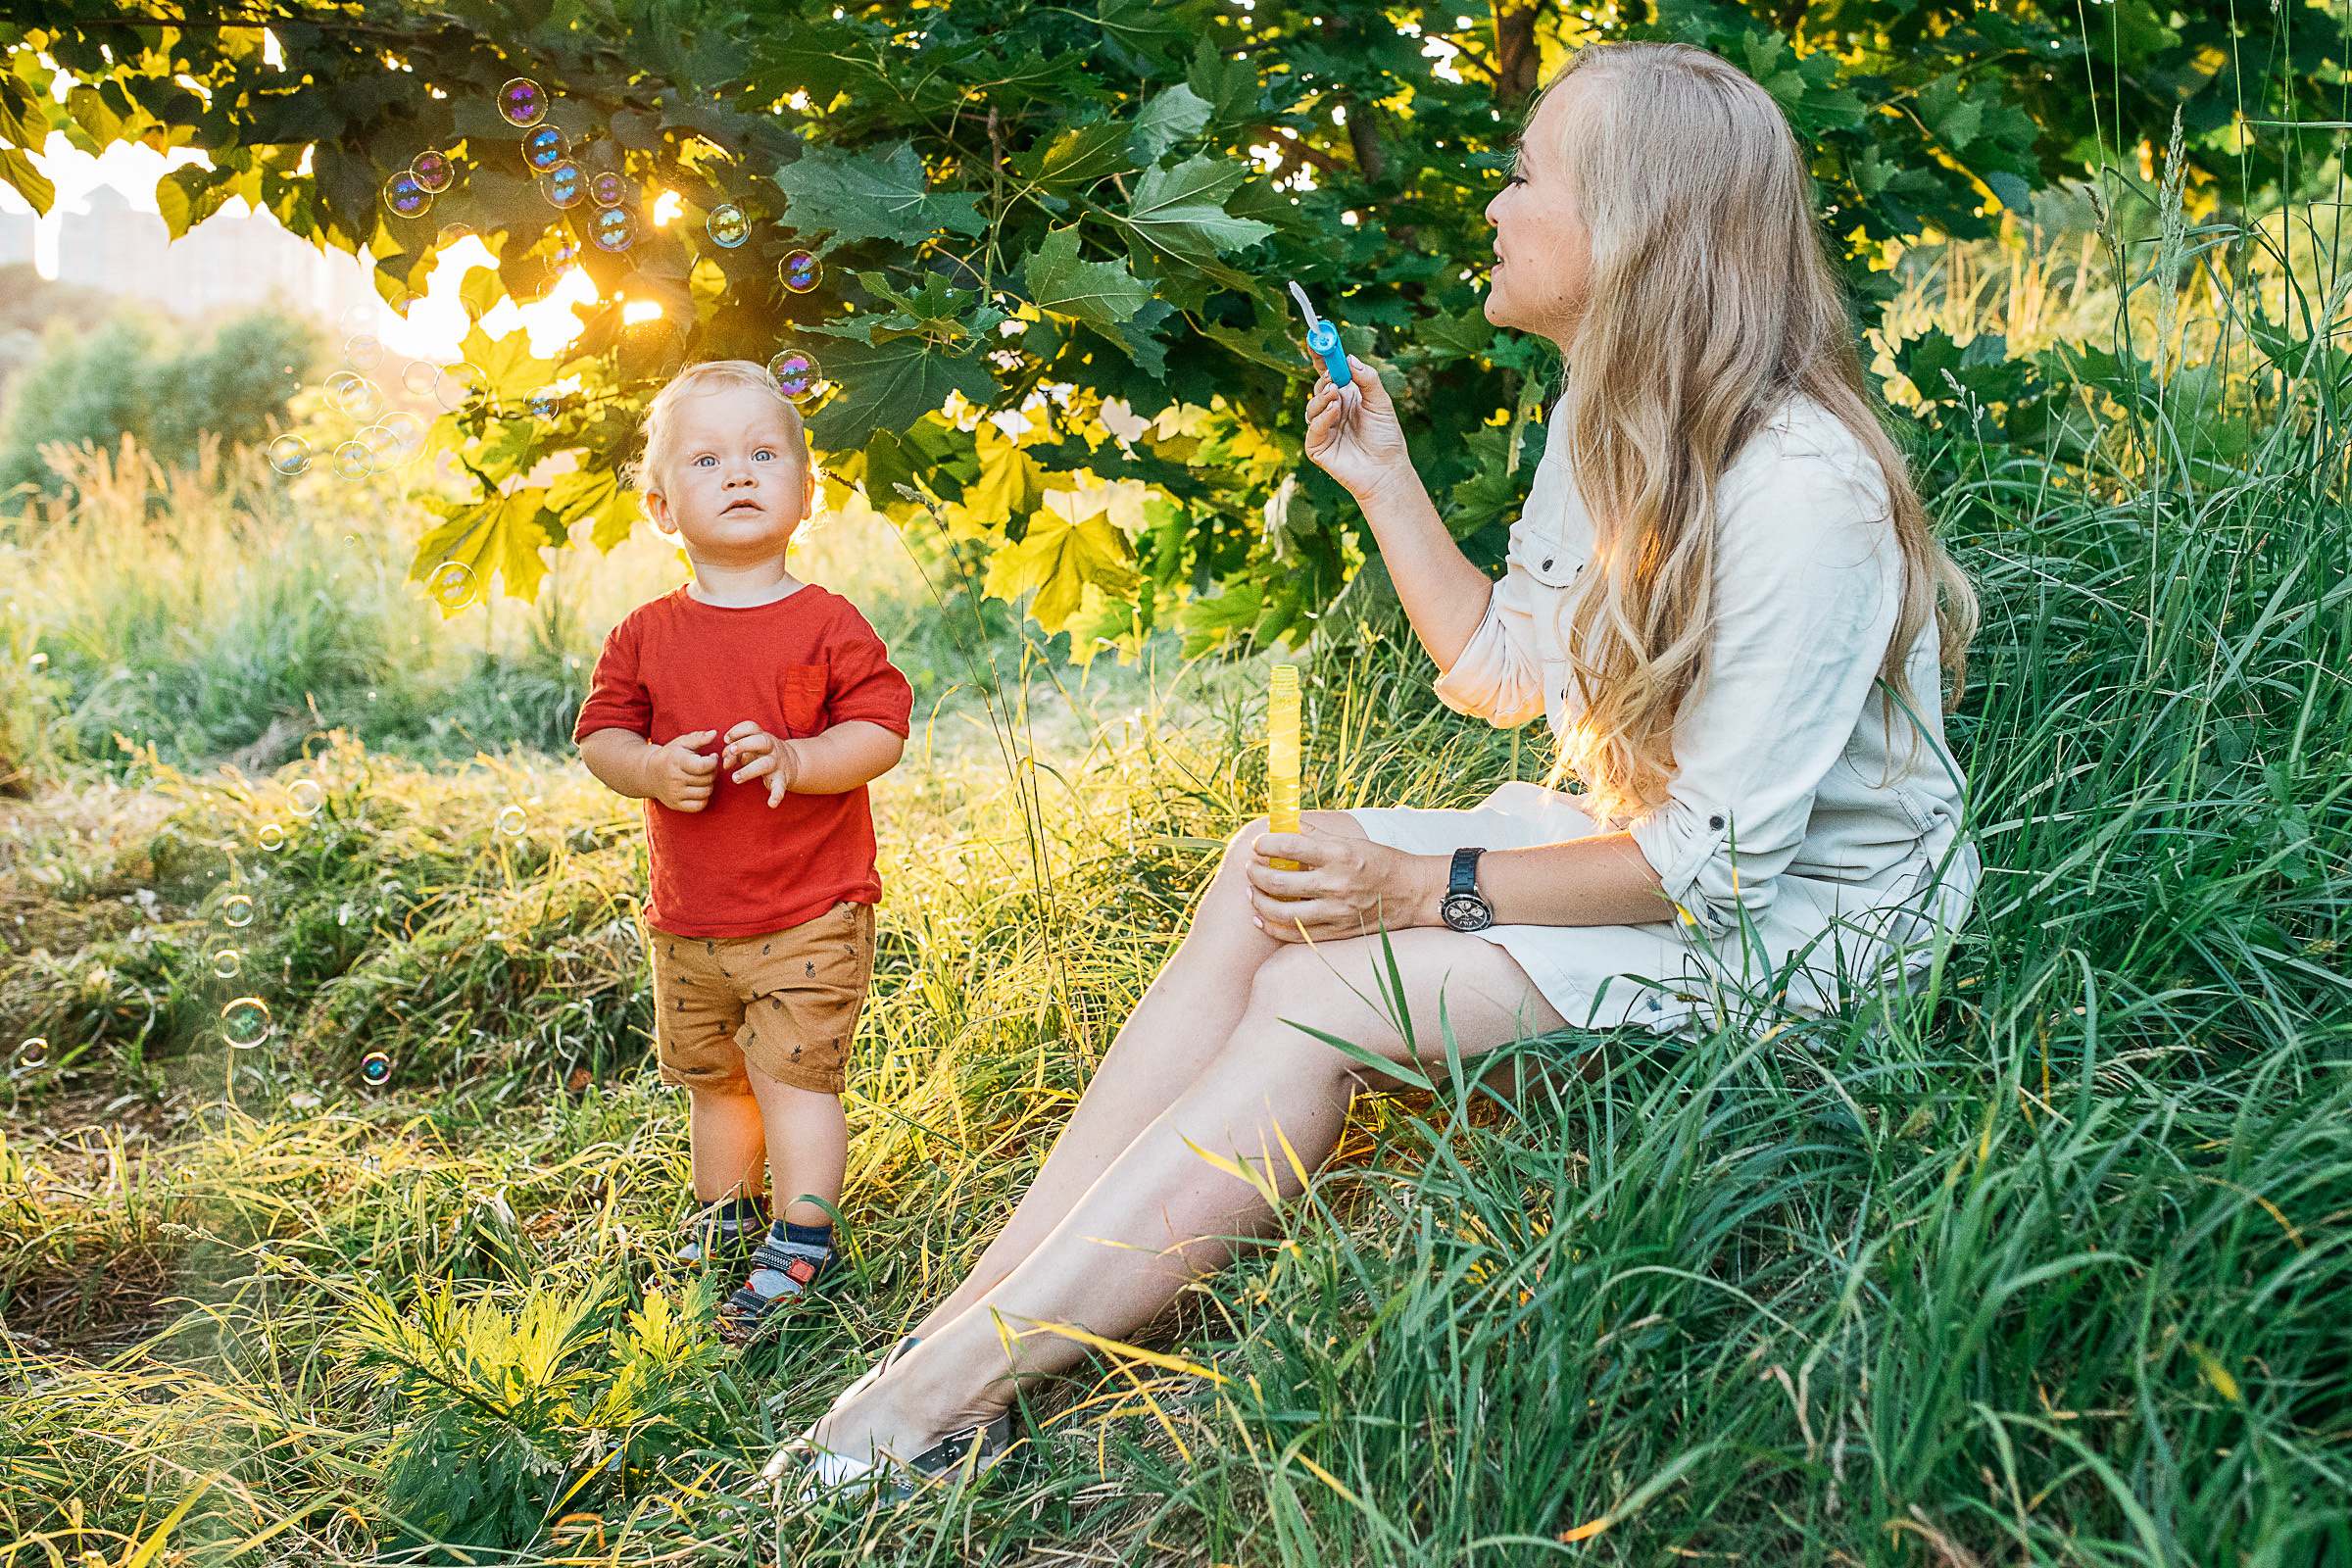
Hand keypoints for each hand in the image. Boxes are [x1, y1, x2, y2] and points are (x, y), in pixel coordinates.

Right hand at [647, 730, 719, 811]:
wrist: (648, 774)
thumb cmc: (670, 755)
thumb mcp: (681, 743)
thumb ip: (698, 737)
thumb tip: (715, 733)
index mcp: (676, 761)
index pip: (704, 766)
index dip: (713, 761)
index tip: (712, 756)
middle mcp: (674, 779)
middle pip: (707, 779)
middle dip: (712, 772)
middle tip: (707, 767)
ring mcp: (675, 793)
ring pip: (706, 792)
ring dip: (709, 784)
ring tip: (703, 777)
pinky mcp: (676, 804)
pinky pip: (700, 805)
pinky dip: (704, 798)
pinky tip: (699, 788)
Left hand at [721, 720, 800, 805]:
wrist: (793, 763)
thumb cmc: (762, 754)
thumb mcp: (750, 749)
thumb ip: (734, 753)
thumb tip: (724, 762)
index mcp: (762, 737)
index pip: (751, 728)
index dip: (738, 731)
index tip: (726, 739)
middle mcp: (771, 749)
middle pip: (761, 741)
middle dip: (744, 744)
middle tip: (731, 751)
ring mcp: (777, 764)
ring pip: (766, 764)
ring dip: (749, 770)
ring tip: (735, 778)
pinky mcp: (782, 779)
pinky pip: (781, 787)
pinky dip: (777, 796)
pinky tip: (771, 804)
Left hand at [1242, 823, 1443, 942]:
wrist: (1412, 893)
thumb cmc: (1380, 862)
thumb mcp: (1351, 841)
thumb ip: (1316, 835)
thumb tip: (1285, 824)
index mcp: (1339, 854)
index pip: (1289, 847)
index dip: (1265, 844)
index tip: (1259, 844)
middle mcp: (1336, 884)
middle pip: (1279, 883)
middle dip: (1256, 874)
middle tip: (1251, 868)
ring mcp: (1336, 912)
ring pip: (1282, 913)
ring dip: (1259, 901)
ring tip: (1251, 892)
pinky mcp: (1337, 932)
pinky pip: (1295, 934)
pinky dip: (1272, 927)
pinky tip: (1260, 918)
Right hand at [1303, 356, 1411, 502]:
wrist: (1387, 470)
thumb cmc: (1386, 437)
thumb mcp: (1381, 402)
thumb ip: (1367, 379)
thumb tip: (1350, 358)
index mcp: (1346, 395)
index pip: (1329, 371)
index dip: (1322, 355)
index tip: (1319, 338)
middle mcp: (1332, 409)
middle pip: (1319, 386)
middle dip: (1324, 378)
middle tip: (1334, 375)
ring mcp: (1323, 427)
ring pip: (1312, 406)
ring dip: (1322, 397)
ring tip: (1336, 395)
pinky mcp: (1317, 446)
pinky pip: (1313, 428)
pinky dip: (1322, 417)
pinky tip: (1334, 412)